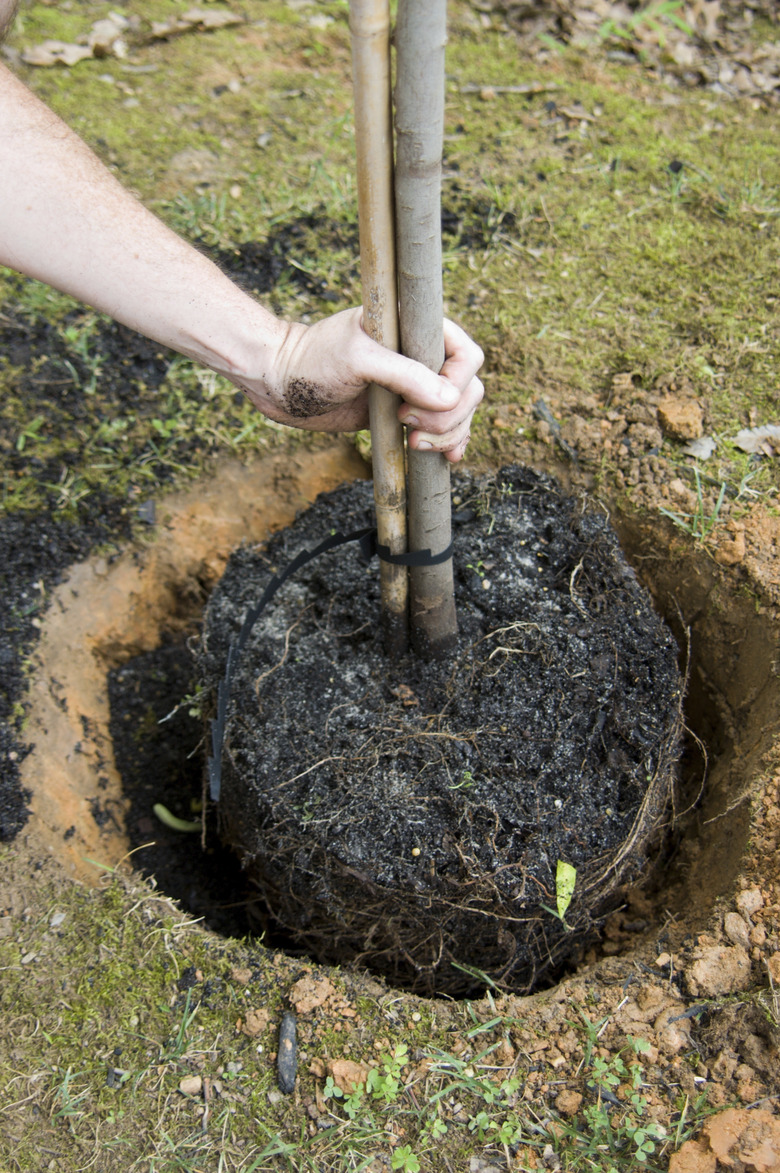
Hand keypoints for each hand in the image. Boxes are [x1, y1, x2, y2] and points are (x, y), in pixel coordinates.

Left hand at [237, 307, 482, 461]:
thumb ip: (404, 375)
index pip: (466, 355)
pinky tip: (447, 457)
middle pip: (467, 390)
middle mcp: (419, 357)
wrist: (278, 383)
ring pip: (456, 414)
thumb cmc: (312, 359)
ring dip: (447, 434)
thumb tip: (450, 398)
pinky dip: (447, 443)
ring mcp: (412, 387)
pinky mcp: (401, 413)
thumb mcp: (358, 359)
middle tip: (408, 425)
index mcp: (415, 329)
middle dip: (449, 416)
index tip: (426, 400)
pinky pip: (438, 430)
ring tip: (414, 443)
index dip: (458, 382)